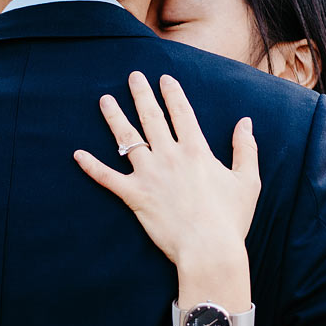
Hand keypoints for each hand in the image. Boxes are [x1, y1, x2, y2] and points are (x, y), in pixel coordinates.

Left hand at [73, 72, 260, 273]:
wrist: (208, 249)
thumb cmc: (230, 218)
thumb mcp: (247, 181)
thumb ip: (245, 148)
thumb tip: (246, 122)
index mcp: (196, 150)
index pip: (181, 113)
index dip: (172, 93)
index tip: (164, 79)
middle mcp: (169, 156)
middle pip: (151, 118)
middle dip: (141, 94)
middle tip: (133, 77)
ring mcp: (149, 174)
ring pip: (126, 139)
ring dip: (114, 117)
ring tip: (104, 100)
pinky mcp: (135, 195)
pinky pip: (108, 178)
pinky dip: (91, 166)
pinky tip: (77, 154)